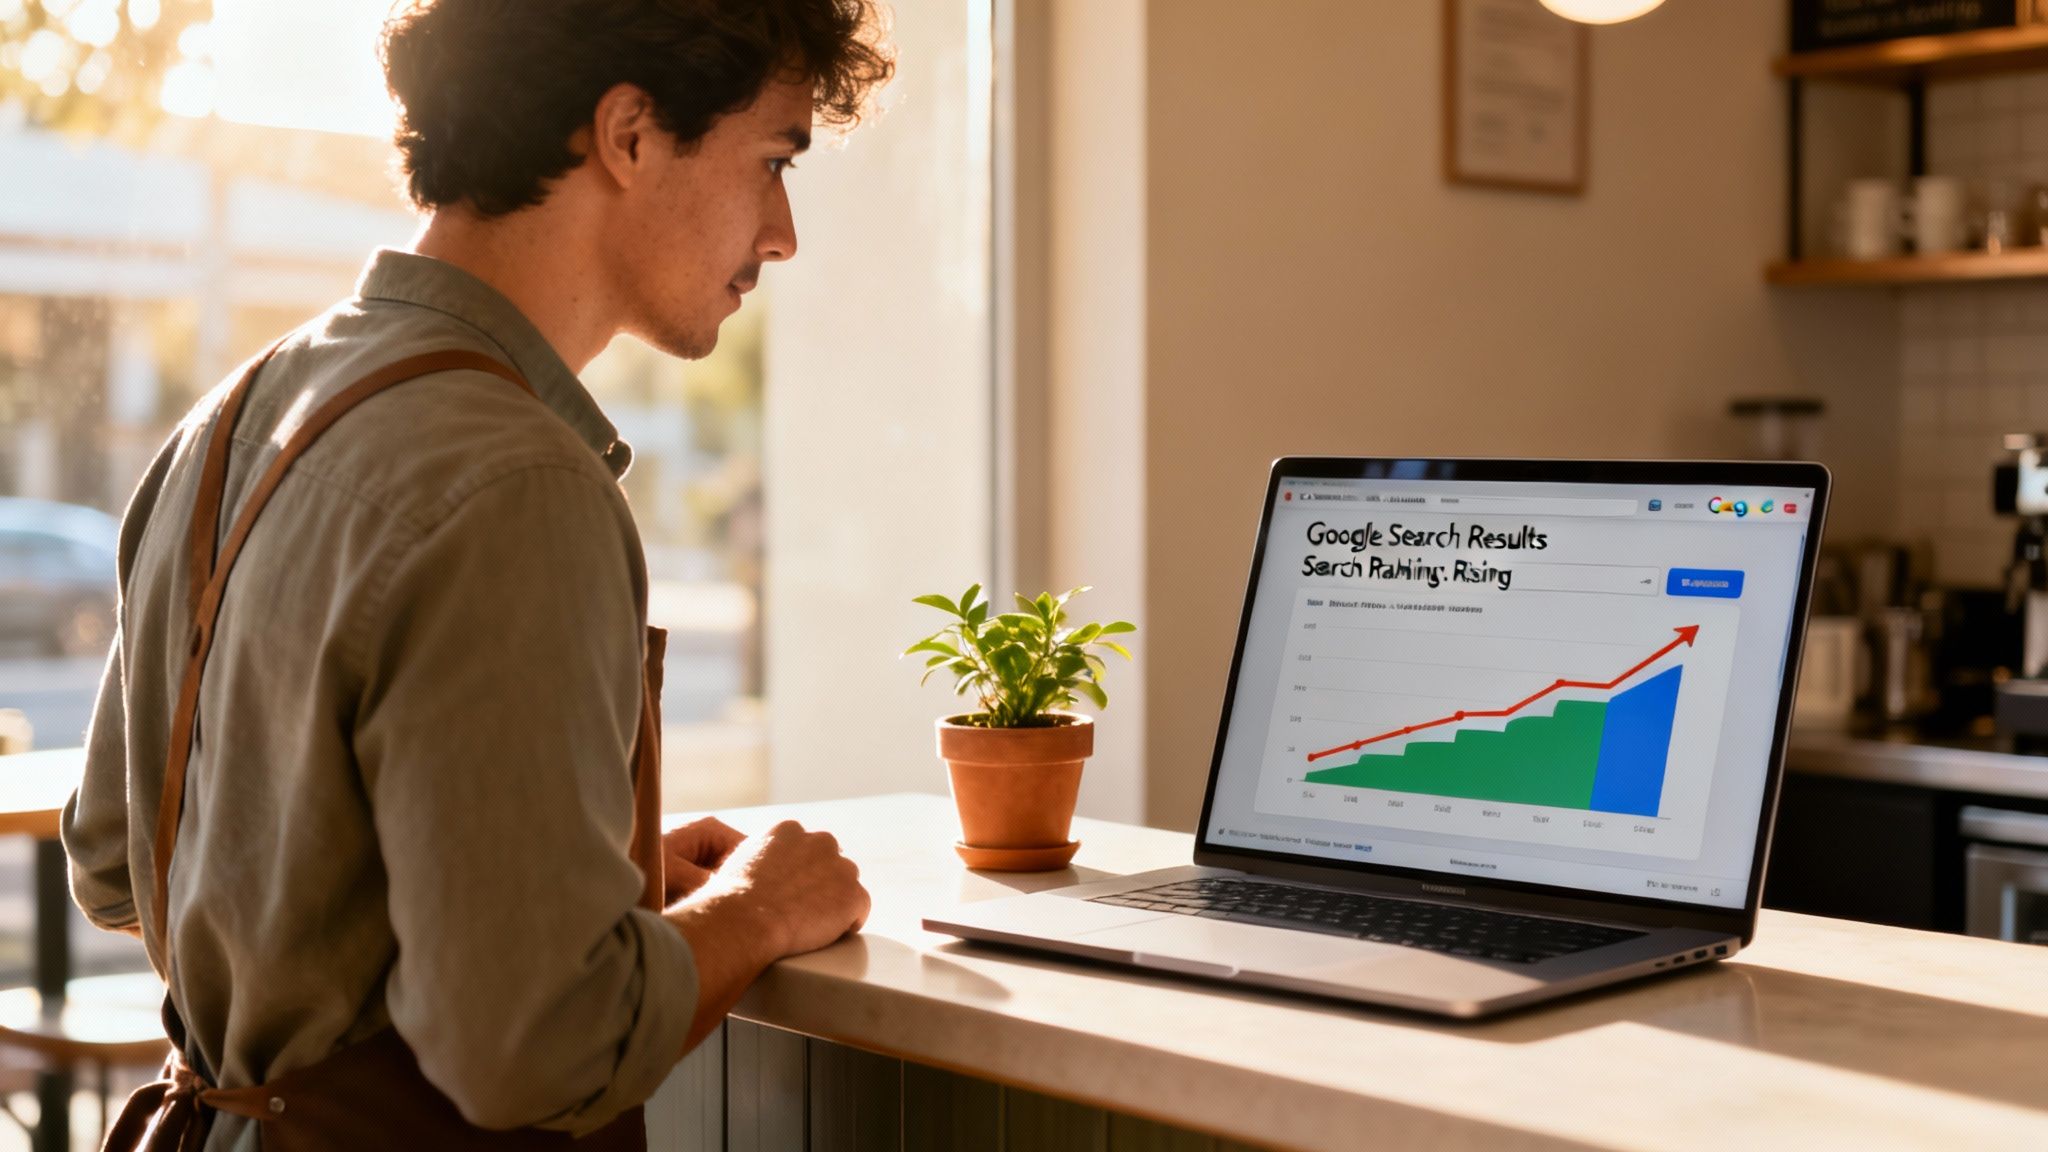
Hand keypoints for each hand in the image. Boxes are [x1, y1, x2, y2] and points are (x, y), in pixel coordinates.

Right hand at [662, 820, 870, 1052]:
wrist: (744, 919)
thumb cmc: (731, 900)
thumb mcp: (737, 863)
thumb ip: (756, 860)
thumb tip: (754, 875)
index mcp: (789, 830)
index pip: (806, 849)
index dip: (800, 874)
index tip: (789, 893)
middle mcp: (820, 841)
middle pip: (830, 864)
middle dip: (820, 885)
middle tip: (800, 913)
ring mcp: (840, 867)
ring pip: (845, 888)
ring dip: (833, 905)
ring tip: (808, 926)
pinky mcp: (854, 895)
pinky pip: (859, 912)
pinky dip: (847, 924)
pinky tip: (825, 935)